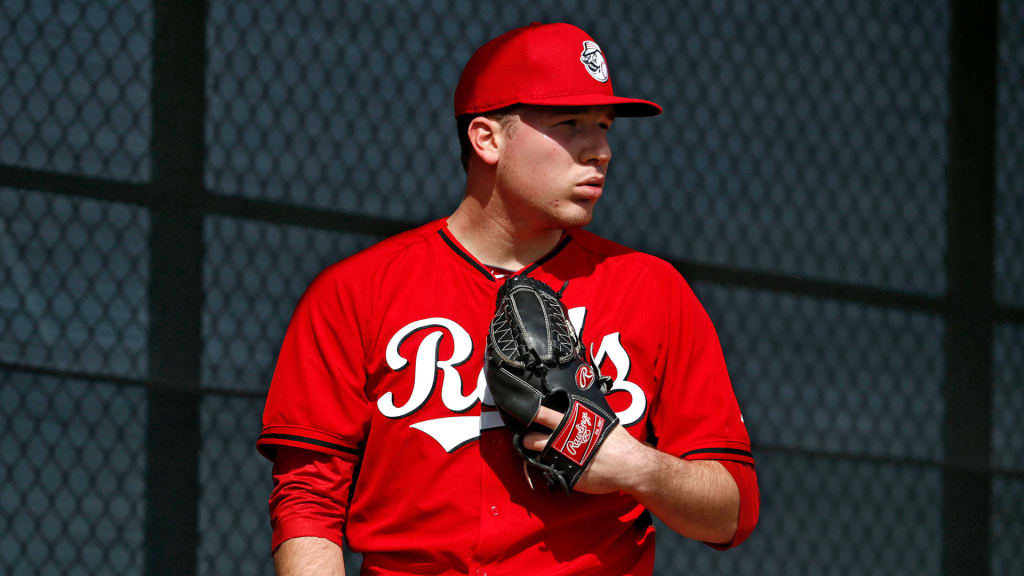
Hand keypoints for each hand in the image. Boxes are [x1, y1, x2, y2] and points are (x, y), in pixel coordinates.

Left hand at [522, 406, 653, 494]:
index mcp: (571, 424)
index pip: (543, 415)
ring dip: (536, 455)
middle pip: (532, 439)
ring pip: (539, 457)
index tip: (522, 412)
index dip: (531, 414)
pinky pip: (552, 472)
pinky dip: (551, 469)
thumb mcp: (601, 422)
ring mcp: (563, 461)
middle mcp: (563, 441)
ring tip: (540, 453)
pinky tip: (556, 467)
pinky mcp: (567, 476)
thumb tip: (577, 409)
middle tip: (527, 439)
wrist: (631, 467)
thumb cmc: (619, 443)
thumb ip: (585, 417)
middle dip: (527, 439)